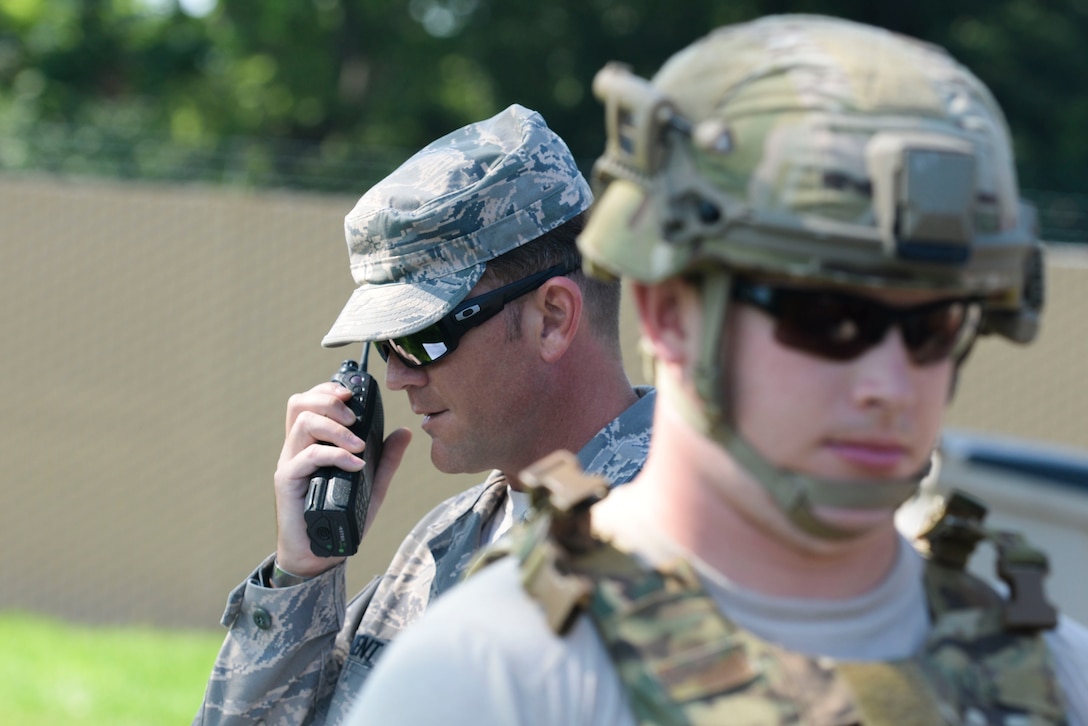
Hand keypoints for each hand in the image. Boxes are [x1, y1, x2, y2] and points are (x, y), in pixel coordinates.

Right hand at [272, 381, 411, 577]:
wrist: (319, 553)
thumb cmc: (340, 517)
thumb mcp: (371, 484)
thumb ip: (386, 458)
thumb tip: (404, 432)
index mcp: (312, 442)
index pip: (310, 401)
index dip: (328, 390)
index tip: (351, 396)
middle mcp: (297, 448)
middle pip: (300, 404)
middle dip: (329, 401)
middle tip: (354, 417)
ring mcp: (290, 463)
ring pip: (302, 423)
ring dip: (335, 428)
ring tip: (358, 444)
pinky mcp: (287, 481)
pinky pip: (306, 456)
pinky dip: (335, 455)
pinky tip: (354, 464)